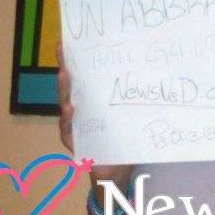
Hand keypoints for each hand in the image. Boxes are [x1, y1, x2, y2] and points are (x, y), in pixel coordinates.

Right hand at [55, 43, 132, 188]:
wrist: (118, 171)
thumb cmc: (123, 140)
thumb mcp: (129, 116)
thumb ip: (132, 100)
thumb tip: (151, 73)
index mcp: (92, 102)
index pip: (82, 79)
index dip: (74, 61)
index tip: (68, 43)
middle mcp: (79, 111)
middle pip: (70, 87)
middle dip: (65, 68)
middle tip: (62, 52)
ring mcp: (73, 125)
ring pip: (65, 104)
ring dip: (64, 90)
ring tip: (64, 75)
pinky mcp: (73, 141)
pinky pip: (67, 129)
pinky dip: (67, 120)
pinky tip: (69, 110)